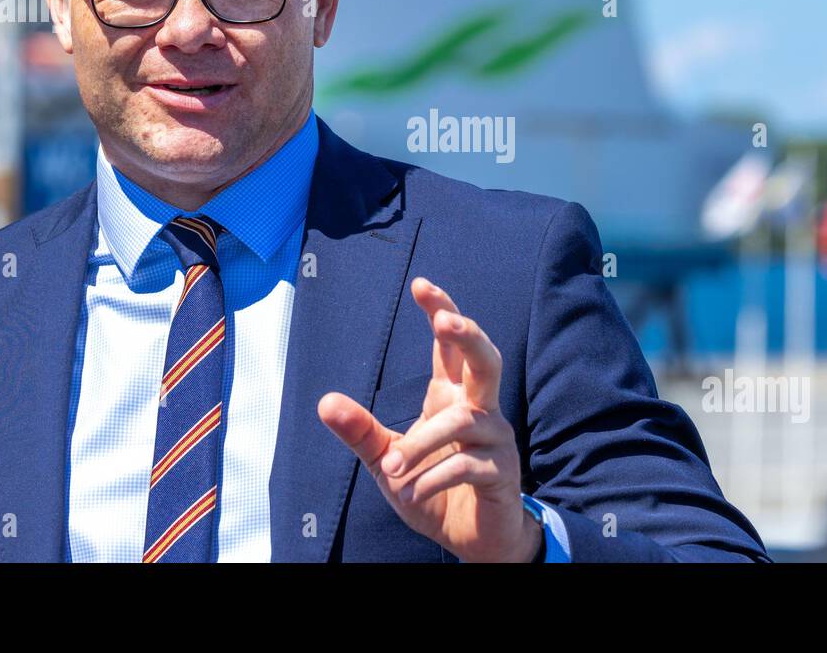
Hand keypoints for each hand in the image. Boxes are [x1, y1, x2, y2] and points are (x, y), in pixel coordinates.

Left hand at [318, 276, 542, 561]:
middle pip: (486, 359)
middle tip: (445, 321)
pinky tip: (413, 490)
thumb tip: (325, 401)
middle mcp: (479, 411)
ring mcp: (495, 440)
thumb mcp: (387, 461)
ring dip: (425, 441)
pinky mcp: (501, 472)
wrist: (470, 541)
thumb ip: (362, 432)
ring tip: (394, 467)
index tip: (421, 285)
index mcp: (452, 398)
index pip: (451, 347)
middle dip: (469, 335)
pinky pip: (468, 464)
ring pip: (465, 420)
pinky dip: (435, 477)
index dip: (442, 312)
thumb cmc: (432, 489)